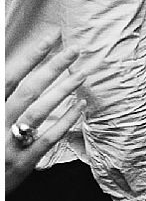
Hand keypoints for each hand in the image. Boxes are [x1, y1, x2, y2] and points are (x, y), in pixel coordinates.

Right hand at [6, 40, 84, 194]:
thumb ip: (3, 93)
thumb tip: (14, 73)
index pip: (8, 76)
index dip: (30, 55)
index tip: (51, 37)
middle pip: (27, 90)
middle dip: (51, 67)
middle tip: (74, 49)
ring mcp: (8, 144)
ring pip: (38, 111)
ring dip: (62, 90)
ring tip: (82, 73)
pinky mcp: (22, 162)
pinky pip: (47, 138)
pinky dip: (65, 120)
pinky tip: (81, 105)